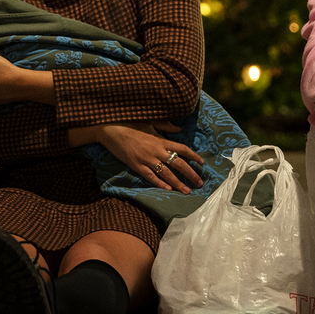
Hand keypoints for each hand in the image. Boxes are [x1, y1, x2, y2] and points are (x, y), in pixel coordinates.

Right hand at [71, 122, 204, 193]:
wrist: (112, 130)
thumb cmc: (131, 124)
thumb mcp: (150, 122)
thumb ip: (165, 126)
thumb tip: (179, 129)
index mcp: (161, 140)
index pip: (182, 148)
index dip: (194, 156)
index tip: (202, 163)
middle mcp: (157, 150)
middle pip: (178, 164)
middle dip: (191, 174)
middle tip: (200, 183)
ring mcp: (146, 159)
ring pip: (166, 173)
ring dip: (178, 183)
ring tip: (187, 191)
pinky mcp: (136, 165)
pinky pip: (150, 176)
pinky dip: (159, 183)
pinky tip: (168, 189)